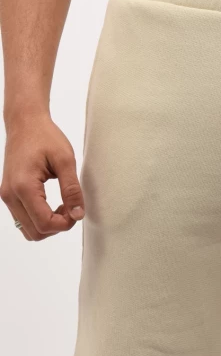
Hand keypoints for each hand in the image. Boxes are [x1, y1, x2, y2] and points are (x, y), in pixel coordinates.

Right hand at [1, 113, 83, 240]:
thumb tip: (78, 214)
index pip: (44, 224)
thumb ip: (72, 189)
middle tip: (71, 207)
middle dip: (58, 226)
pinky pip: (24, 219)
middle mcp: (10, 195)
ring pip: (29, 230)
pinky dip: (40, 219)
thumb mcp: (65, 161)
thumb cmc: (45, 137)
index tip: (77, 210)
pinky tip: (53, 203)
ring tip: (63, 204)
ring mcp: (7, 196)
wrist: (25, 123)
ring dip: (49, 224)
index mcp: (23, 186)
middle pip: (36, 232)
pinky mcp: (9, 195)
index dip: (65, 224)